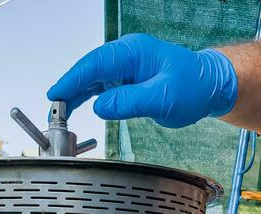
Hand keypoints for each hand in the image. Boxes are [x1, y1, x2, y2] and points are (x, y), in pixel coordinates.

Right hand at [47, 34, 236, 127]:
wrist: (208, 86)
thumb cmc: (192, 88)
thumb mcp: (163, 98)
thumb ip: (129, 102)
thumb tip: (99, 107)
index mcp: (133, 53)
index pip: (95, 64)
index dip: (72, 79)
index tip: (55, 95)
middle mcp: (126, 56)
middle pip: (88, 69)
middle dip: (68, 88)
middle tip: (52, 110)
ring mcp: (125, 67)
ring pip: (92, 78)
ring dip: (74, 94)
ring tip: (58, 112)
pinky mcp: (126, 80)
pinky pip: (100, 86)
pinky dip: (86, 96)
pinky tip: (74, 107)